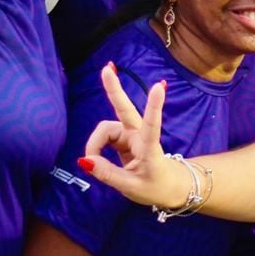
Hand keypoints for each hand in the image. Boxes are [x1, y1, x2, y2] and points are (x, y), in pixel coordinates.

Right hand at [77, 64, 187, 207]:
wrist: (169, 187)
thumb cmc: (156, 187)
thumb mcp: (131, 187)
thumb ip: (108, 174)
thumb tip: (85, 160)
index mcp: (149, 148)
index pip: (152, 125)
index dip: (154, 106)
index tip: (158, 87)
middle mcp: (140, 136)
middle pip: (124, 110)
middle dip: (114, 90)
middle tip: (106, 68)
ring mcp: (131, 135)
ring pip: (106, 130)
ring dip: (95, 144)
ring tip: (92, 164)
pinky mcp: (124, 138)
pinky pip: (104, 138)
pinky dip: (96, 147)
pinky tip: (95, 158)